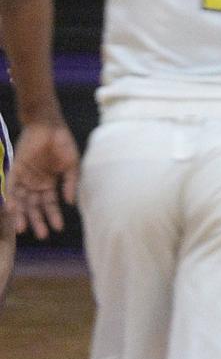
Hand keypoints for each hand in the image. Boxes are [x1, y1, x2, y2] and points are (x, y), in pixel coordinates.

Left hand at [8, 121, 80, 239]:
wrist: (48, 123)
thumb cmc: (62, 142)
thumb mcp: (71, 164)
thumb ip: (70, 183)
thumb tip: (70, 203)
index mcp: (49, 183)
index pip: (50, 204)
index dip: (54, 216)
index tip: (58, 228)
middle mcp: (35, 183)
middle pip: (35, 207)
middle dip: (37, 221)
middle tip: (41, 235)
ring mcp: (25, 177)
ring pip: (22, 201)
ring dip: (22, 215)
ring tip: (23, 228)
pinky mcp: (15, 169)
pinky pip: (11, 187)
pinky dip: (11, 199)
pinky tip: (12, 210)